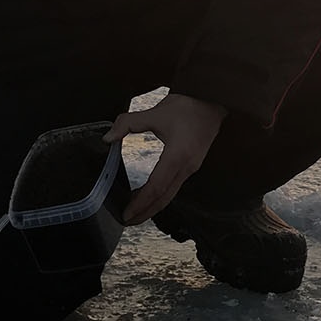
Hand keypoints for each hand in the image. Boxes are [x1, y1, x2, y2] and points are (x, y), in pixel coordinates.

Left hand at [107, 93, 226, 225]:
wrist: (213, 99)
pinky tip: (149, 195)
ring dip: (152, 205)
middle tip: (127, 221)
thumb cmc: (187, 105)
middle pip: (164, 198)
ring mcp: (191, 167)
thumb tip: (108, 138)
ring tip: (134, 211)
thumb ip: (127, 124)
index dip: (140, 203)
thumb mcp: (154, 113)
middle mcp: (187, 167)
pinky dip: (160, 195)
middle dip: (145, 212)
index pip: (156, 187)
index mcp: (177, 156)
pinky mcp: (192, 165)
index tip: (126, 213)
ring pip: (170, 194)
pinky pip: (174, 186)